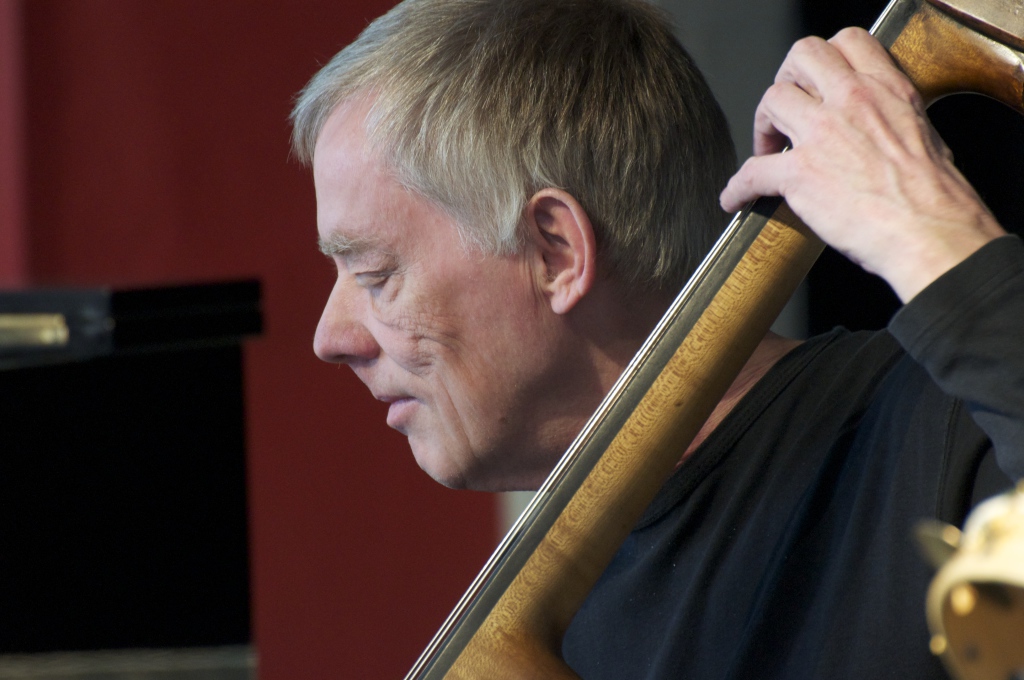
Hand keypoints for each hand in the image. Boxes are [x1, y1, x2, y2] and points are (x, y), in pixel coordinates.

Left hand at [719, 28, 1005, 301]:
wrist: (930, 232)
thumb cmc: (937, 197)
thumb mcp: (924, 135)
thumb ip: (891, 120)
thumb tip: (876, 131)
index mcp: (886, 90)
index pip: (847, 42)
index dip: (823, 62)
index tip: (816, 87)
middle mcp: (852, 101)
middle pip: (801, 57)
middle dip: (787, 80)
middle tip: (785, 112)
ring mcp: (822, 135)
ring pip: (771, 100)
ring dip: (762, 126)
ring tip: (768, 152)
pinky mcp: (800, 174)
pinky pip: (750, 172)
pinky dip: (737, 188)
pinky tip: (734, 199)